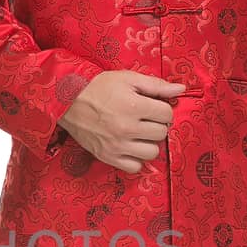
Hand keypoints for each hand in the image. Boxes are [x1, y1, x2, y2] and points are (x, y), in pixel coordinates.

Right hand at [58, 71, 186, 172]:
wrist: (67, 102)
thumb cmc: (99, 88)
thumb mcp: (127, 79)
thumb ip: (155, 85)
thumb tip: (180, 90)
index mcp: (133, 106)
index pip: (167, 114)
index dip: (162, 108)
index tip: (151, 106)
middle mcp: (127, 128)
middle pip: (161, 133)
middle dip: (156, 124)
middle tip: (144, 118)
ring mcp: (117, 146)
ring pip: (152, 152)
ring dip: (149, 142)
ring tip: (138, 133)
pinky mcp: (108, 157)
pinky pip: (135, 167)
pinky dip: (136, 159)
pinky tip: (130, 147)